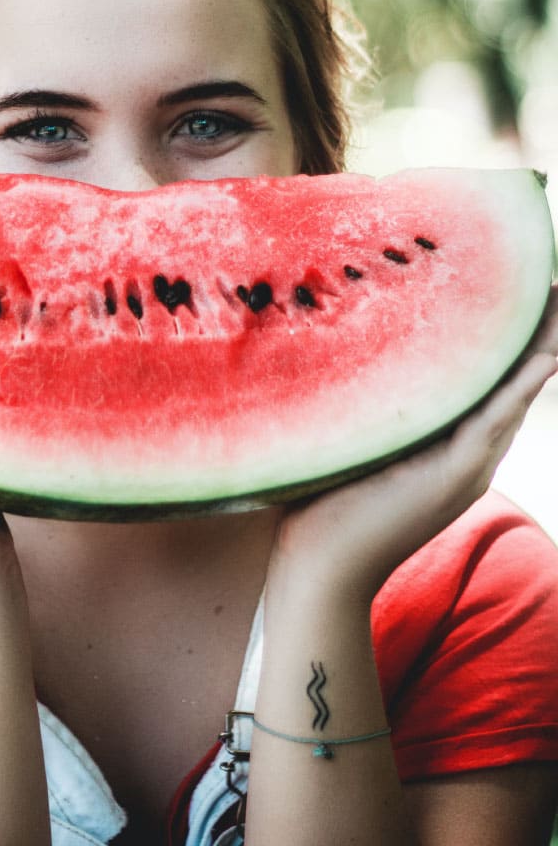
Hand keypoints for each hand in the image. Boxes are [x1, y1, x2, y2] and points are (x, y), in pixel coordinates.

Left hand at [268, 285, 557, 601]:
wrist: (318, 568)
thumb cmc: (322, 501)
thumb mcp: (357, 434)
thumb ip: (372, 397)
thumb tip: (346, 338)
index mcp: (449, 442)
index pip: (492, 379)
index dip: (514, 336)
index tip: (529, 290)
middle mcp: (469, 453)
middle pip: (515, 380)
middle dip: (540, 333)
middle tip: (557, 285)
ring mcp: (467, 467)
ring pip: (514, 395)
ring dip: (541, 348)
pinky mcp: (454, 478)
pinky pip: (493, 423)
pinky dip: (518, 388)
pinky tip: (541, 358)